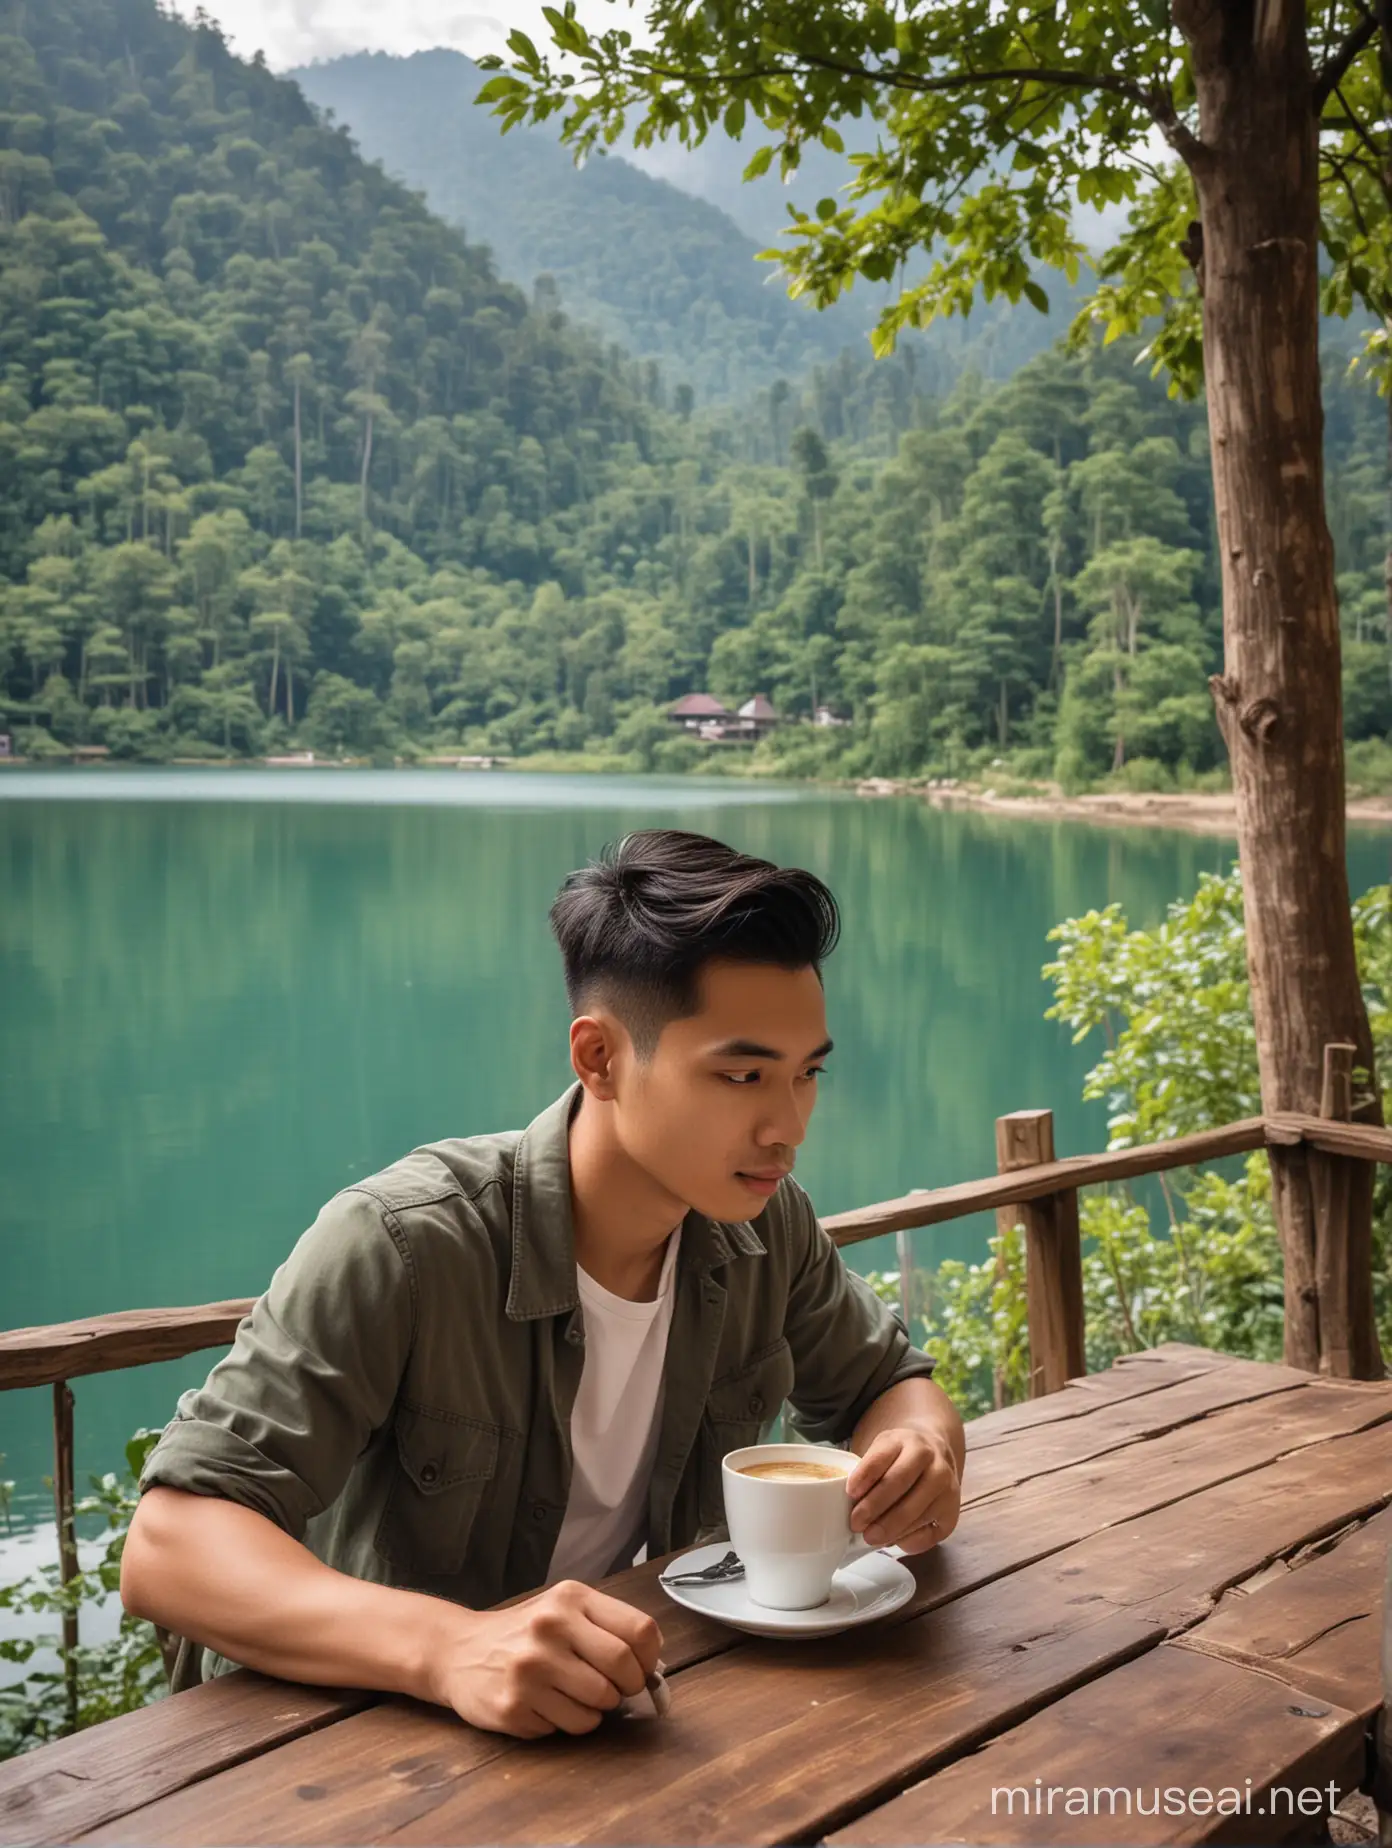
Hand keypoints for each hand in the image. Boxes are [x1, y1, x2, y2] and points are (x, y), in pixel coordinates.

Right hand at [428, 1579, 662, 1738]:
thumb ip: (606, 1627)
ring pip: (600, 1704)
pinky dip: (570, 1722)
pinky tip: (548, 1705)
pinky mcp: (514, 1706)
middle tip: (614, 1688)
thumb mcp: (563, 1610)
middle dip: (628, 1686)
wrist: (458, 1651)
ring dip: (598, 1708)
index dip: (649, 1657)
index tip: (641, 1667)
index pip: (639, 1630)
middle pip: (623, 1668)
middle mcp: (549, 1627)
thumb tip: (653, 1665)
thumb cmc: (524, 1633)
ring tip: (576, 1694)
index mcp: (570, 1598)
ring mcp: (530, 1668)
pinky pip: (571, 1726)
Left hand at [846, 1427, 960, 1556]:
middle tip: (856, 1523)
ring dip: (890, 1528)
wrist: (936, 1452)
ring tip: (870, 1537)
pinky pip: (931, 1532)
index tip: (850, 1492)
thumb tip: (847, 1504)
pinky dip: (910, 1540)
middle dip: (874, 1507)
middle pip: (899, 1484)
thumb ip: (868, 1470)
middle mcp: (932, 1460)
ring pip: (916, 1511)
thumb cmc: (900, 1457)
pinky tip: (895, 1541)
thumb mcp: (883, 1449)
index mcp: (908, 1441)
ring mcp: (947, 1486)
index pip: (882, 1457)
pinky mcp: (953, 1512)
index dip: (864, 1475)